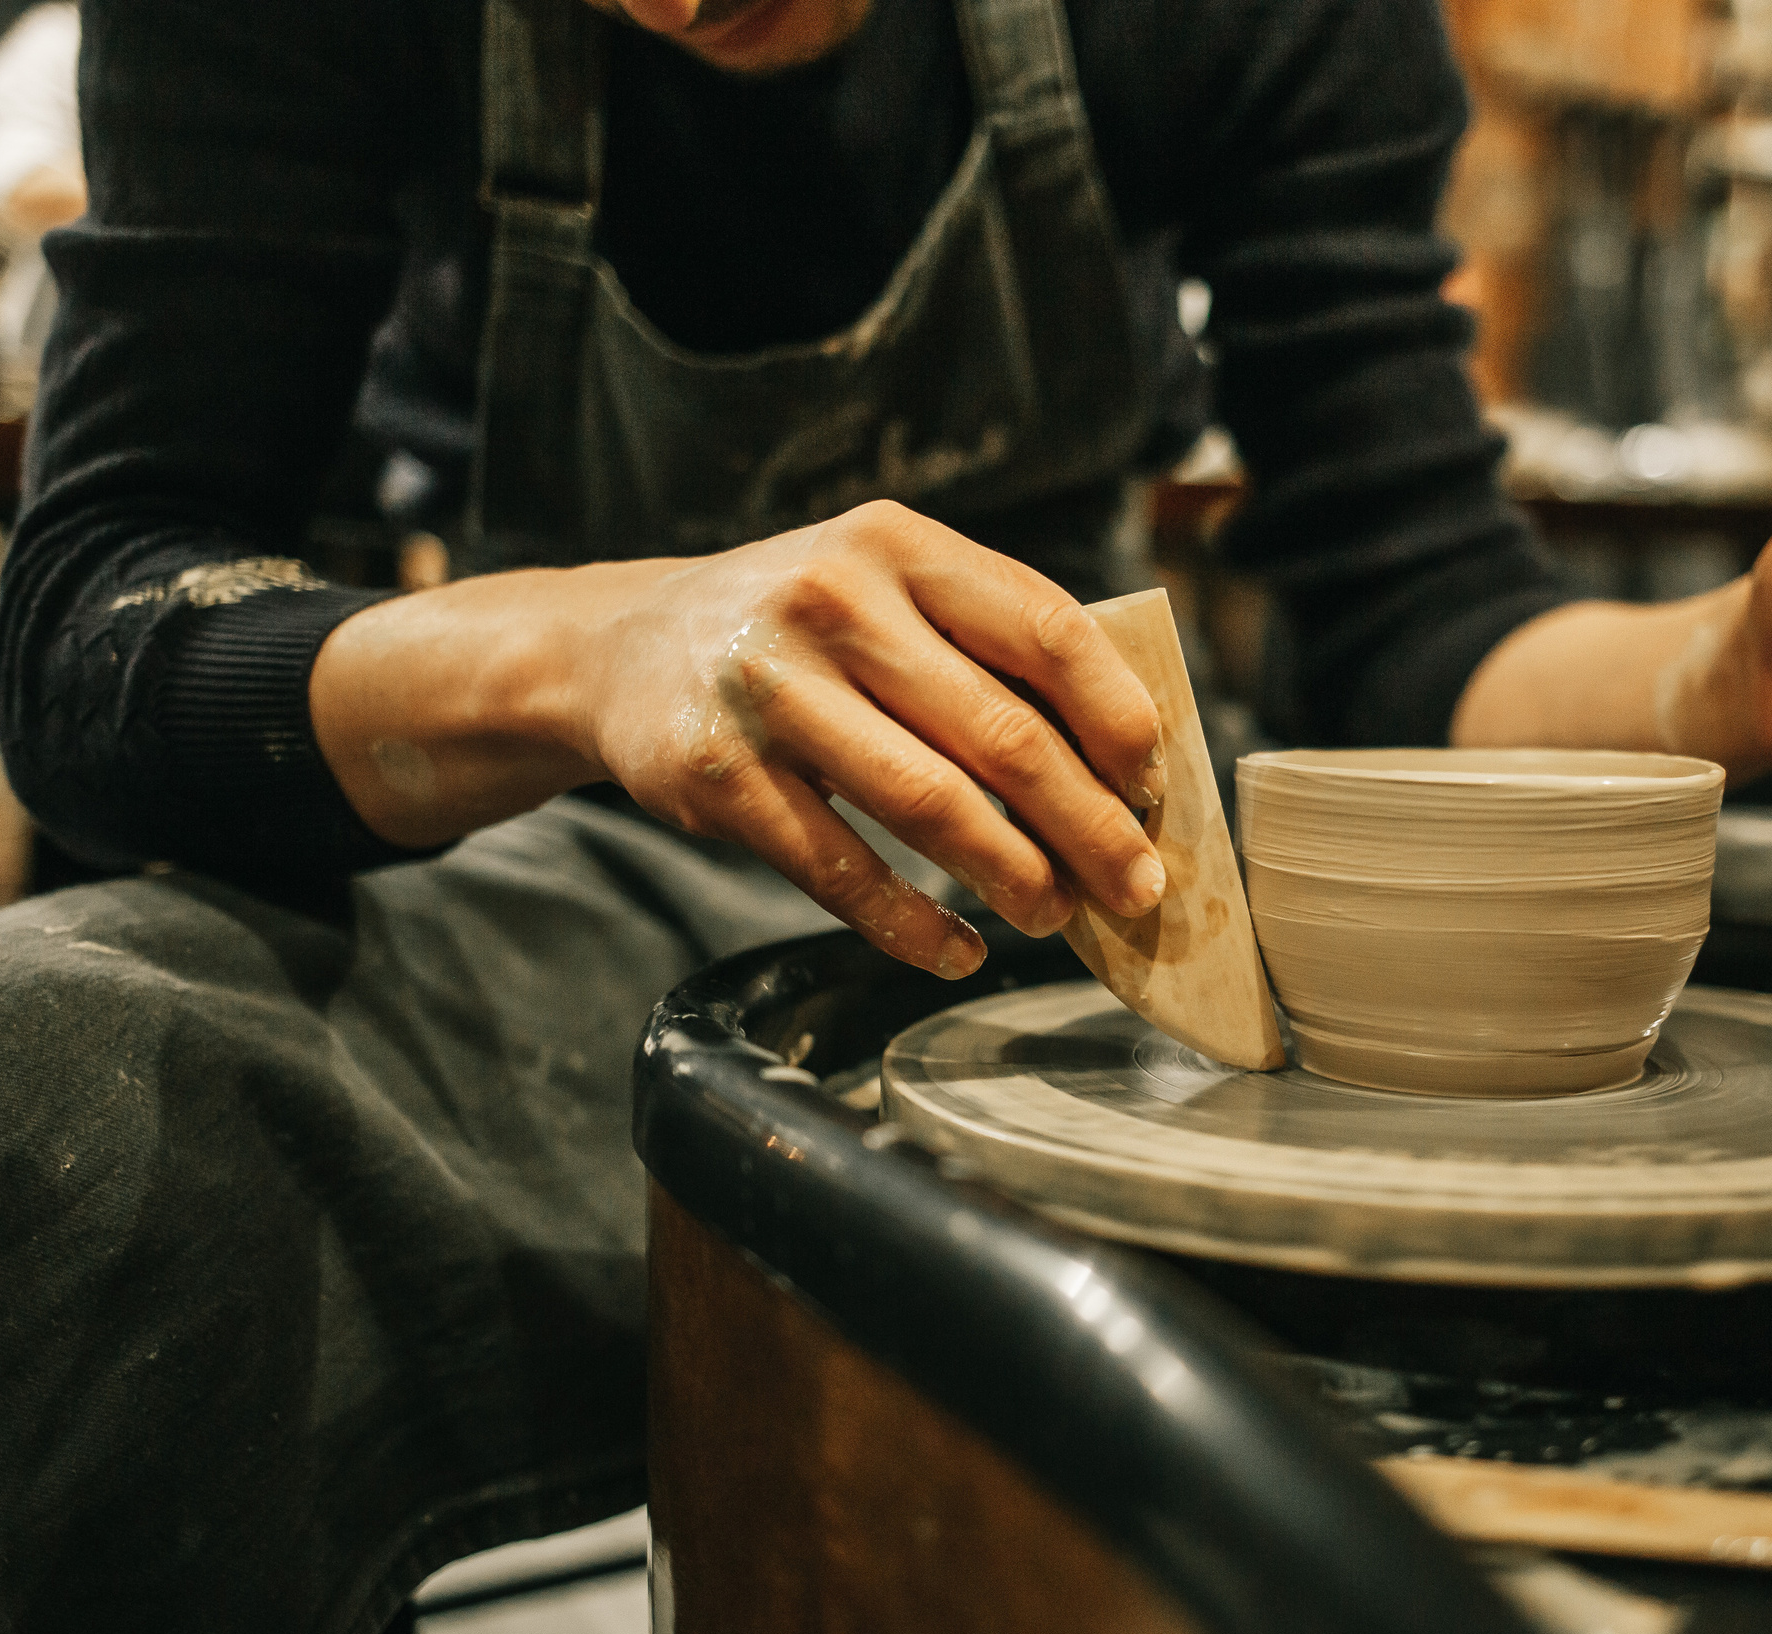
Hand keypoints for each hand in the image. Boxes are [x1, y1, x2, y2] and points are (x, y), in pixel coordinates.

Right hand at [315, 502, 1167, 978]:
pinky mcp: (719, 776)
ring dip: (1012, 875)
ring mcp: (771, 689)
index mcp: (900, 547)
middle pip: (1001, 734)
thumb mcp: (885, 586)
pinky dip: (912, 924)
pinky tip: (959, 949)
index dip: (1117, 716)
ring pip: (930, 805)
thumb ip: (987, 641)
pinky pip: (841, 870)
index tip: (1154, 785)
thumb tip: (1126, 754)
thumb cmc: (800, 629)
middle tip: (1136, 886)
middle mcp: (835, 601)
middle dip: (1088, 824)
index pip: (1045, 629)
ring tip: (1057, 916)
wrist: (617, 649)